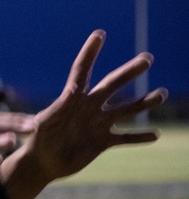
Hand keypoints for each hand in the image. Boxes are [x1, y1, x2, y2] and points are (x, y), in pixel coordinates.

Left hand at [0, 29, 166, 198]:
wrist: (42, 163)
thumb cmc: (37, 142)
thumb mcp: (43, 124)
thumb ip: (57, 108)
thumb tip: (72, 92)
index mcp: (72, 99)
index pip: (82, 71)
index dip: (89, 53)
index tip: (99, 34)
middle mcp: (89, 107)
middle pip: (113, 85)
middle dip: (129, 72)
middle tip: (147, 58)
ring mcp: (98, 124)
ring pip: (126, 109)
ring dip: (145, 102)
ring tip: (162, 93)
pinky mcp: (103, 142)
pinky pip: (125, 138)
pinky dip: (140, 137)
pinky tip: (156, 135)